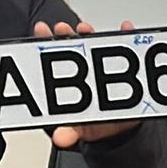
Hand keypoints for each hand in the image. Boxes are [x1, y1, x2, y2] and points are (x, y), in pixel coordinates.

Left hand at [33, 18, 142, 147]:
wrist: (120, 128)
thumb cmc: (95, 124)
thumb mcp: (80, 130)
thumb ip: (70, 134)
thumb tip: (61, 139)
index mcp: (68, 83)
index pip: (53, 59)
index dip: (44, 43)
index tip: (41, 31)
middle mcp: (84, 70)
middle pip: (72, 48)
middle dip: (65, 35)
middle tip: (61, 28)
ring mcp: (102, 67)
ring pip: (95, 44)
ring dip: (91, 34)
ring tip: (86, 29)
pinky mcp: (124, 67)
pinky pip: (125, 48)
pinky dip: (125, 36)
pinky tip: (125, 29)